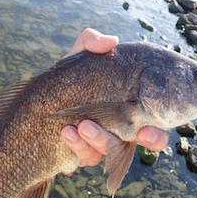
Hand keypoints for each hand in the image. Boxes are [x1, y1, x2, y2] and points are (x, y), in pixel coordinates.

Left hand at [61, 28, 168, 169]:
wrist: (39, 102)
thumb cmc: (68, 79)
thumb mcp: (78, 57)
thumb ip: (92, 42)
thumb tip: (113, 41)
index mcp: (130, 108)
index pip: (154, 125)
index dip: (156, 135)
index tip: (148, 131)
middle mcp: (122, 128)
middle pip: (145, 143)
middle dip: (146, 143)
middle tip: (138, 133)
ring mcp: (103, 143)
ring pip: (111, 150)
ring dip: (100, 139)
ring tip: (82, 126)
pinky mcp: (84, 153)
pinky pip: (86, 156)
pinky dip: (78, 145)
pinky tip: (67, 132)